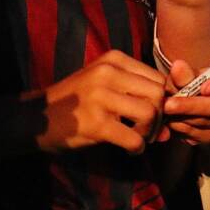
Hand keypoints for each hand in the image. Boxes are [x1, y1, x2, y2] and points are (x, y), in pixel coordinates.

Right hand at [40, 50, 165, 154]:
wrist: (35, 118)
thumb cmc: (75, 101)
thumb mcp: (104, 83)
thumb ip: (136, 93)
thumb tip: (173, 118)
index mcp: (114, 60)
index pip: (158, 77)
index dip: (165, 100)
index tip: (158, 115)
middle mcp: (109, 73)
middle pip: (158, 94)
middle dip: (161, 117)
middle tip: (151, 131)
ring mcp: (101, 97)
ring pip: (150, 113)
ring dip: (150, 132)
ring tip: (140, 139)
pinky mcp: (95, 124)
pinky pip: (134, 138)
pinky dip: (138, 148)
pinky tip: (130, 150)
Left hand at [162, 60, 209, 144]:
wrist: (187, 99)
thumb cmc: (192, 82)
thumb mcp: (189, 74)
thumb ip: (185, 73)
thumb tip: (178, 67)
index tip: (204, 86)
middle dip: (192, 105)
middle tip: (169, 103)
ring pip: (205, 122)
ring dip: (182, 117)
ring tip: (165, 109)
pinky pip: (197, 135)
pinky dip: (181, 128)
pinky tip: (171, 120)